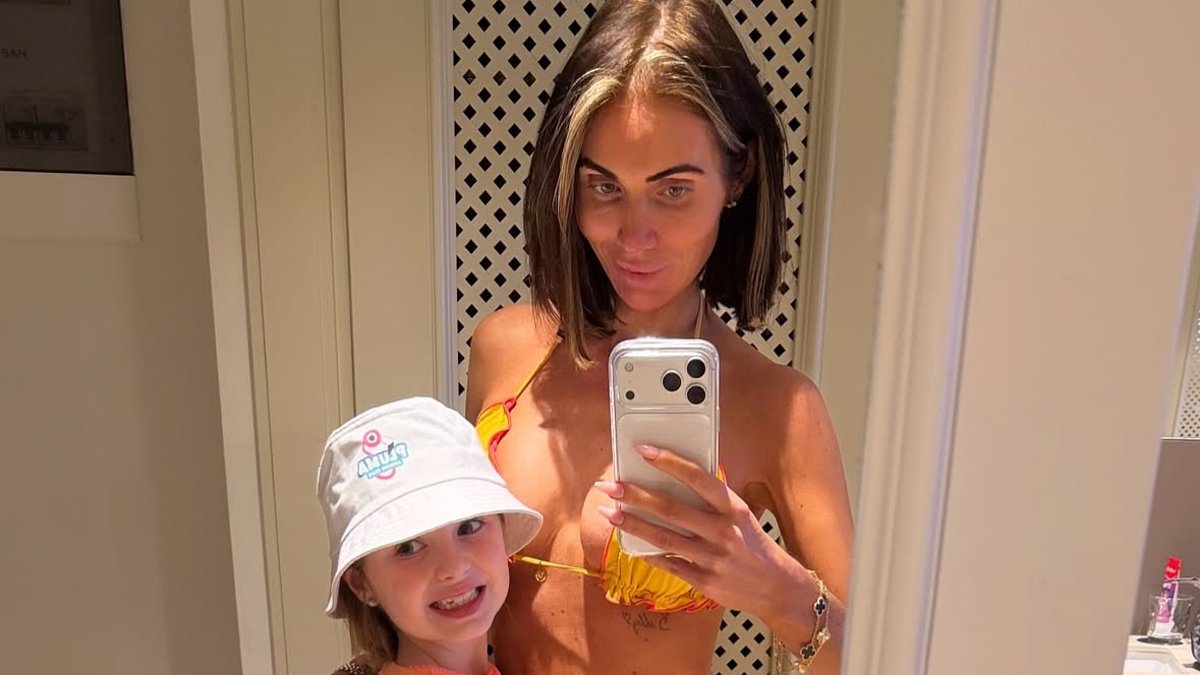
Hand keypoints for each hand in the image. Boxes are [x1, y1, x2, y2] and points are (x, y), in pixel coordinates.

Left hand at [592, 444, 806, 617]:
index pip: (698, 478)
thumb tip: (674, 478)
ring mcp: (713, 558)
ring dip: (633, 524)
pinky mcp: (705, 581)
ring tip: (611, 512)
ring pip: (664, 538)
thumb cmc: (754, 545)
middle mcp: (722, 531)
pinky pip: (669, 564)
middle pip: (672, 509)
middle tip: (610, 485)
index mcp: (732, 508)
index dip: (669, 462)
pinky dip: (647, 553)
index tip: (644, 450)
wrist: (777, 587)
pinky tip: (630, 543)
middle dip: (636, 495)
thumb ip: (712, 499)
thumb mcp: (741, 515)